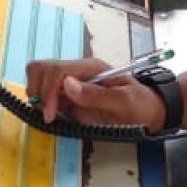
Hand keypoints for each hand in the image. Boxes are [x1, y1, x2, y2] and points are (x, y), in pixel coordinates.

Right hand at [25, 58, 166, 131]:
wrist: (149, 112)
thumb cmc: (141, 105)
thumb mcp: (124, 102)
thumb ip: (96, 95)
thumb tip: (67, 84)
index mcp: (90, 69)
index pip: (57, 70)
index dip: (48, 91)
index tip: (51, 114)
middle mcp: (77, 73)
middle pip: (41, 69)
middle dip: (37, 91)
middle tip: (48, 114)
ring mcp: (72, 86)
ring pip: (39, 80)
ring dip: (37, 97)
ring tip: (50, 116)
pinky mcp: (69, 100)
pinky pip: (46, 96)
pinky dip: (41, 106)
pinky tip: (52, 117)